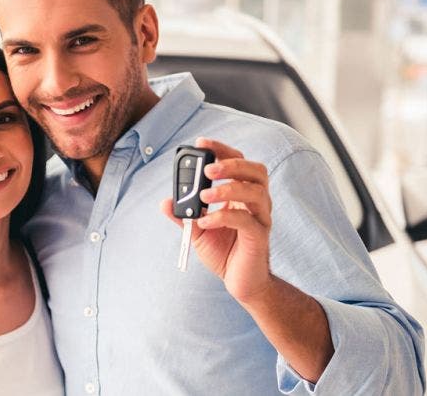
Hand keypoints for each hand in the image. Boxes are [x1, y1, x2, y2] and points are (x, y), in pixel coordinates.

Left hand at [160, 137, 272, 302]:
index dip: (222, 149)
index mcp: (243, 194)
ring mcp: (261, 218)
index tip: (201, 143)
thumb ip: (184, 215)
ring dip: (228, 189)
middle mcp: (256, 202)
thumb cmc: (223, 253)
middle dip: (231, 164)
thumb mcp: (197, 231)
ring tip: (204, 195)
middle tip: (208, 168)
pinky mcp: (259, 237)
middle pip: (256, 170)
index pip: (239, 161)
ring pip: (255, 192)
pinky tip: (205, 223)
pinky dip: (223, 217)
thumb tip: (165, 202)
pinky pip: (245, 220)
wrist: (241, 283)